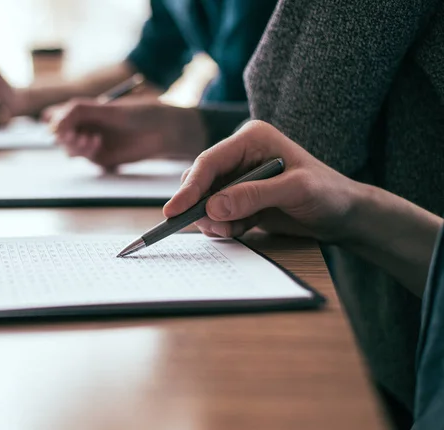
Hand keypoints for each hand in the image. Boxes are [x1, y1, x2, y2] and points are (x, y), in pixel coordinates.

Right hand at [48, 99, 207, 168]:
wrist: (164, 131)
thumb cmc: (139, 113)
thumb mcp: (108, 109)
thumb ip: (80, 112)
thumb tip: (54, 124)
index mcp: (85, 109)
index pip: (57, 114)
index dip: (54, 119)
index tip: (59, 123)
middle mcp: (86, 125)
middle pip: (60, 134)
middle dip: (64, 136)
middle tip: (74, 135)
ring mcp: (93, 142)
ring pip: (70, 148)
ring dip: (74, 145)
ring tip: (90, 139)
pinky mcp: (102, 157)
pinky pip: (85, 159)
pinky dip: (86, 153)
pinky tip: (97, 146)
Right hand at [163, 120, 361, 241]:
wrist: (343, 214)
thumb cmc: (328, 193)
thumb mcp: (295, 191)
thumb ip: (254, 196)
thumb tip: (212, 207)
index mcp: (252, 139)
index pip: (210, 161)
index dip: (190, 186)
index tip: (174, 210)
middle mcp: (241, 155)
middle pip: (201, 179)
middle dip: (201, 206)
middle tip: (213, 227)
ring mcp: (239, 177)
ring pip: (205, 199)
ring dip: (213, 219)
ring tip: (235, 230)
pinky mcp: (240, 198)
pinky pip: (217, 213)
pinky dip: (223, 226)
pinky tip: (242, 229)